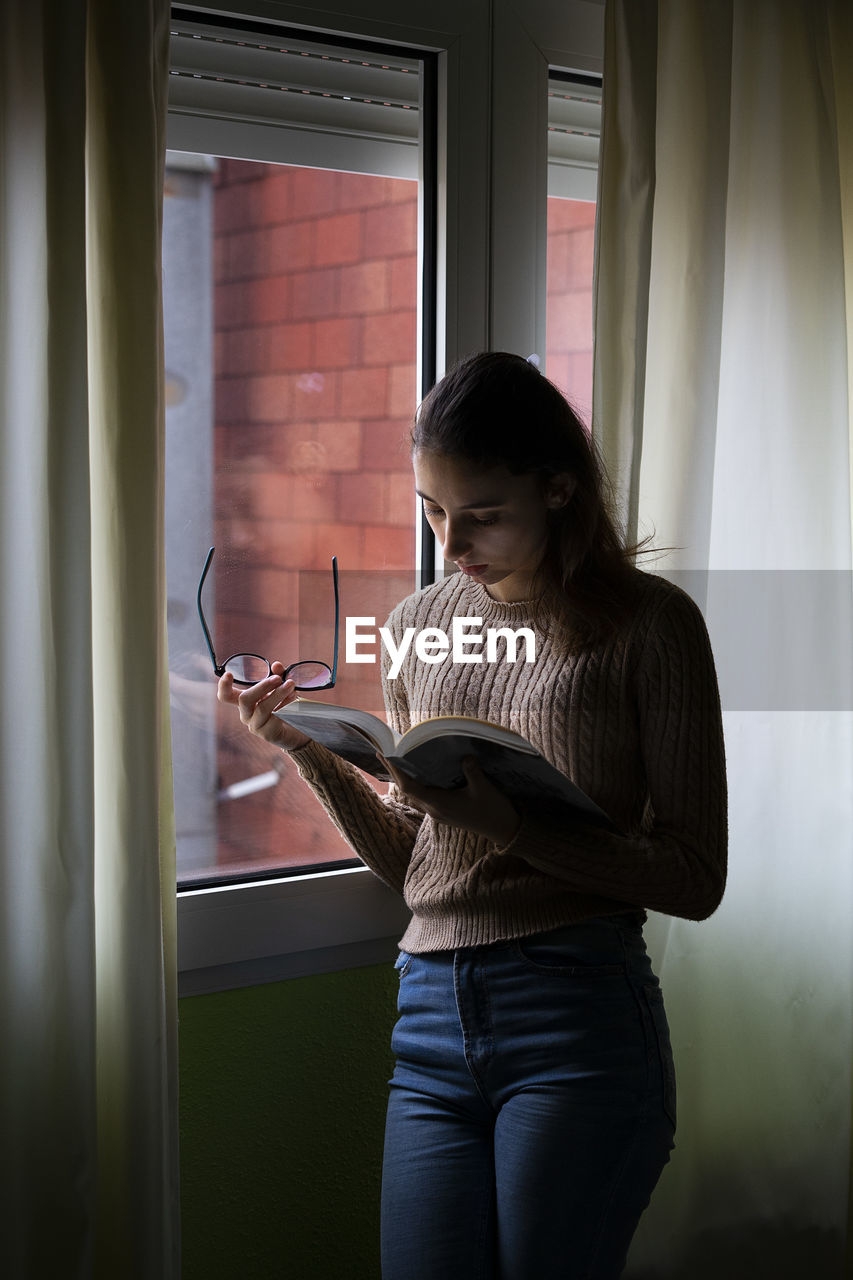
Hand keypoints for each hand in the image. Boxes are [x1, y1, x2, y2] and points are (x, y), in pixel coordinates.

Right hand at [217, 661, 310, 751]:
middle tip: (278, 678)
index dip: (223, 686)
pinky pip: (275, 717)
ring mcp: (255, 725)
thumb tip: (276, 665)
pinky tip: (294, 699)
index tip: (228, 674)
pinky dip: (286, 705)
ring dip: (278, 694)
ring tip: (291, 685)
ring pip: (262, 708)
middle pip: (244, 699)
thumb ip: (277, 675)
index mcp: (244, 701)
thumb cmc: (282, 705)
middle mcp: (246, 713)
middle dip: (262, 686)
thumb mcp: (280, 687)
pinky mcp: (267, 733)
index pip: (226, 696)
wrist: (295, 729)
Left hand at [379, 755, 520, 846]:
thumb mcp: (484, 788)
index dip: (396, 771)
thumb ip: (472, 771)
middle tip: (382, 751)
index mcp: (439, 804)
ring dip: (404, 776)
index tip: (386, 755)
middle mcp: (434, 809)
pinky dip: (417, 782)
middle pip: (407, 789)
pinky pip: (425, 794)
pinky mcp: (445, 811)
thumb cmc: (493, 810)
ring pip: (415, 792)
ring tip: (396, 758)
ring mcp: (439, 811)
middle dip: (394, 771)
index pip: (409, 787)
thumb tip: (464, 755)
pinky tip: (419, 771)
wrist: (504, 830)